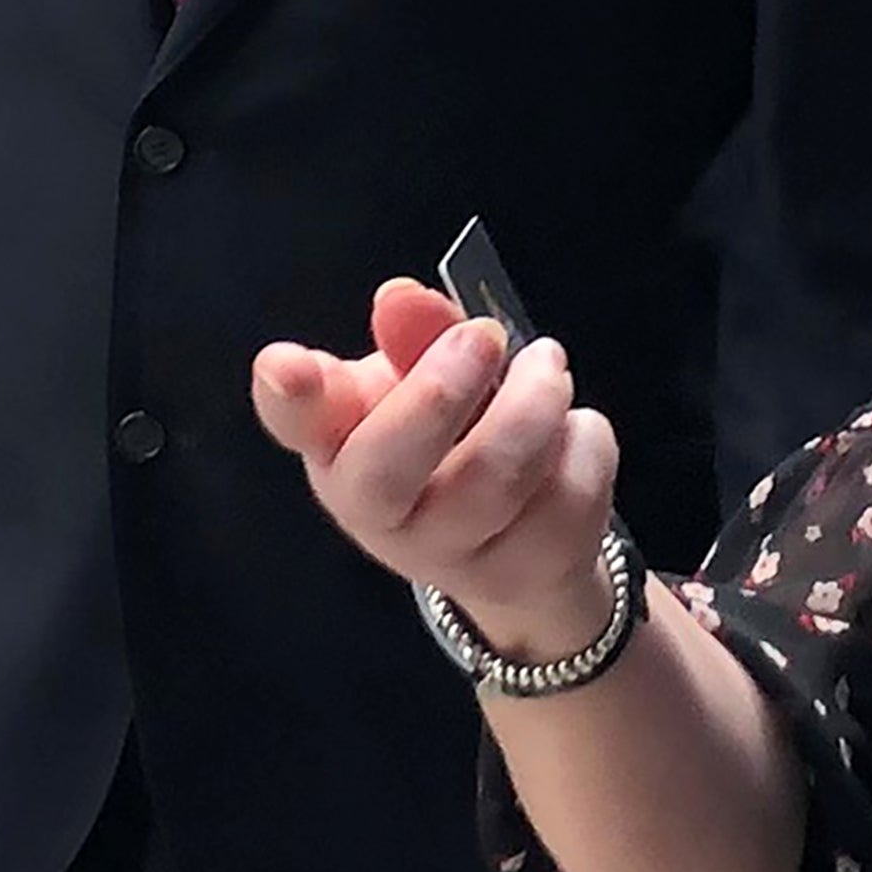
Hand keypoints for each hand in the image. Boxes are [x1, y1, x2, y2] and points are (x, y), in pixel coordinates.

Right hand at [250, 278, 624, 660]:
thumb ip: (415, 335)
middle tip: (486, 335)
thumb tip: (401, 297)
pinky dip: (586, 443)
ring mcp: (452, 557)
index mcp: (337, 447)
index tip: (285, 363)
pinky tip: (573, 434)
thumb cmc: (446, 443)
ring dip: (536, 404)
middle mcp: (378, 514)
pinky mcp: (526, 574)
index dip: (287, 396)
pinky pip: (569, 495)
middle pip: (390, 468)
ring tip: (547, 367)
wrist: (509, 544)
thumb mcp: (422, 378)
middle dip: (441, 391)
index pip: (295, 424)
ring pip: (496, 480)